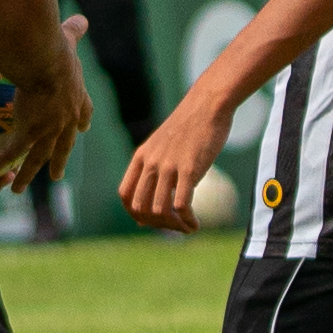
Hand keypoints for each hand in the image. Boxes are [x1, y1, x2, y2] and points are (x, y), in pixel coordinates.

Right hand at [0, 23, 93, 199]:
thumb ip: (75, 31)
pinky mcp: (29, 133)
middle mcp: (65, 119)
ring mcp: (48, 130)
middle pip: (63, 145)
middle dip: (58, 160)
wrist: (43, 60)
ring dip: (27, 174)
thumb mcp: (68, 39)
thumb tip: (82, 19)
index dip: (81, 122)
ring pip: (37, 158)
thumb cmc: (55, 47)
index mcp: (76, 98)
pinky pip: (12, 153)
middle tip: (57, 175)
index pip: (82, 113)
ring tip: (17, 189)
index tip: (82, 130)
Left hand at [121, 73, 238, 231]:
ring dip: (173, 227)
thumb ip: (153, 169)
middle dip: (156, 224)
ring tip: (187, 228)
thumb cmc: (189, 127)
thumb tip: (152, 189)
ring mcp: (168, 166)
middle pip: (140, 207)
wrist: (207, 104)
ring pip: (160, 210)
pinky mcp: (189, 169)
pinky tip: (195, 224)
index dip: (135, 214)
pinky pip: (181, 205)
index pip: (125, 195)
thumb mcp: (162, 146)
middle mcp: (151, 163)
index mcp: (141, 157)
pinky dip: (187, 221)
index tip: (153, 220)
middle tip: (174, 226)